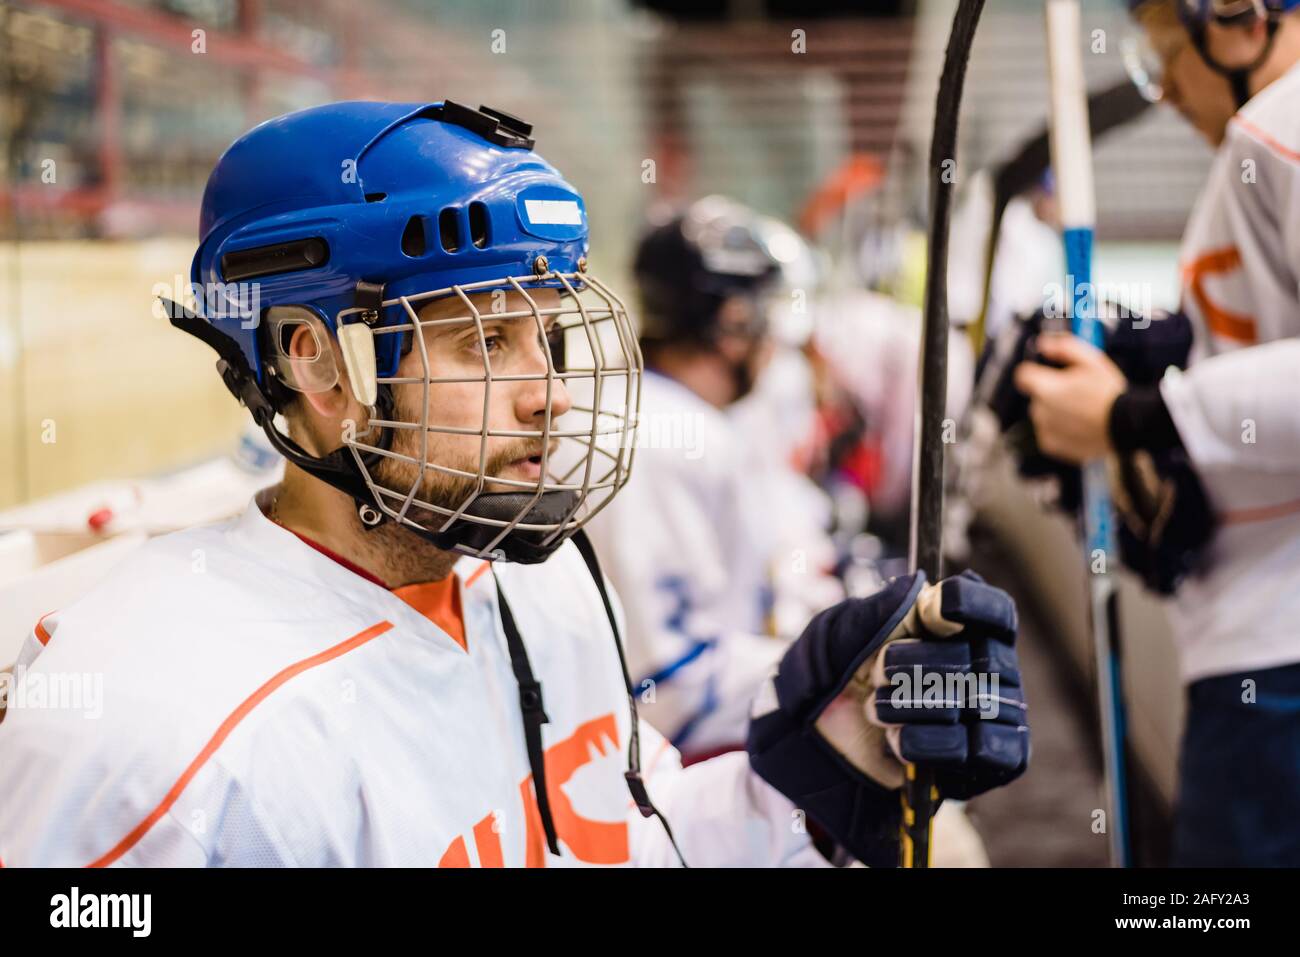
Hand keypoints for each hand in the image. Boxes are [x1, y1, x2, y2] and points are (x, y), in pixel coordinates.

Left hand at [747, 571, 1029, 865]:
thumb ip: (882, 607)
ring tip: (876, 710)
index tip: (936, 610)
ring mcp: (991, 716)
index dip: (972, 606)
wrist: (813, 742)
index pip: (994, 610)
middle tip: (877, 672)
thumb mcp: (842, 632)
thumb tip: (924, 587)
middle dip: (915, 665)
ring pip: (977, 704)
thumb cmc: (833, 677)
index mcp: (955, 627)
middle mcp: (985, 668)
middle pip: (980, 658)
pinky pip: (981, 750)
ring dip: (912, 705)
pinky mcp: (988, 763)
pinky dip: (929, 743)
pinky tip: (896, 741)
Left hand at [1013, 333, 1126, 463]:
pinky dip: (1059, 429)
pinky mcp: (1051, 445)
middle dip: (1051, 392)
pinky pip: (1048, 432)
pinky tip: (1079, 425)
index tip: (1048, 372)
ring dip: (1055, 411)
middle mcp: (1040, 410)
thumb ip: (1064, 348)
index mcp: (1045, 388)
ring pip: (1042, 414)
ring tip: (1082, 410)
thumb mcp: (1092, 360)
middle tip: (1077, 393)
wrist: (1127, 426)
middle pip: (1037, 395)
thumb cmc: (1109, 392)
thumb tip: (1043, 344)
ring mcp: (1044, 429)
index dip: (1035, 371)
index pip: (1023, 374)